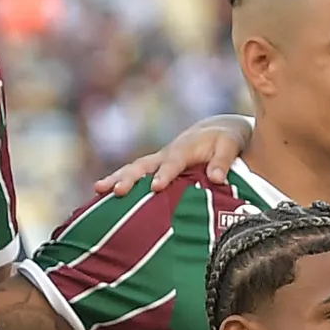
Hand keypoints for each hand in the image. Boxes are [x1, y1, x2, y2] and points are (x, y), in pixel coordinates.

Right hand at [92, 114, 248, 197]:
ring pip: (134, 169)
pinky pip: (135, 176)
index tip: (156, 187)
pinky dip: (119, 184)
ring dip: (116, 179)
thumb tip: (217, 178)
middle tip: (117, 191)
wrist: (216, 130)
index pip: (173, 162)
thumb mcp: (230, 145)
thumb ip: (223, 161)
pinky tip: (102, 199)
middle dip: (130, 178)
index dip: (165, 174)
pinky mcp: (154, 170)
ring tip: (98, 190)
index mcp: (185, 149)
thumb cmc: (226, 139)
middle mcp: (166, 154)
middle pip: (144, 165)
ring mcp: (157, 162)